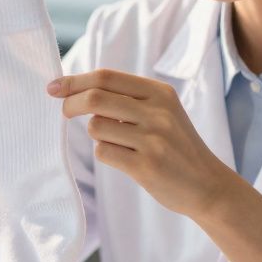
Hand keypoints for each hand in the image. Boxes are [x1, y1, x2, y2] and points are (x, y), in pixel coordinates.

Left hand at [48, 69, 229, 217]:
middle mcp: (158, 112)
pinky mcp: (146, 166)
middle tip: (64, 113)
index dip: (75, 80)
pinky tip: (124, 158)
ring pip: (97, 127)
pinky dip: (105, 154)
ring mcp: (153, 139)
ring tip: (118, 143)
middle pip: (96, 98)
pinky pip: (104, 152)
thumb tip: (77, 90)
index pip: (107, 77)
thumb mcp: (162, 112)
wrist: (207, 184)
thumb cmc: (176, 146)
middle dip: (70, 104)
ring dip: (97, 135)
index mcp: (160, 93)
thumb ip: (127, 99)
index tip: (54, 87)